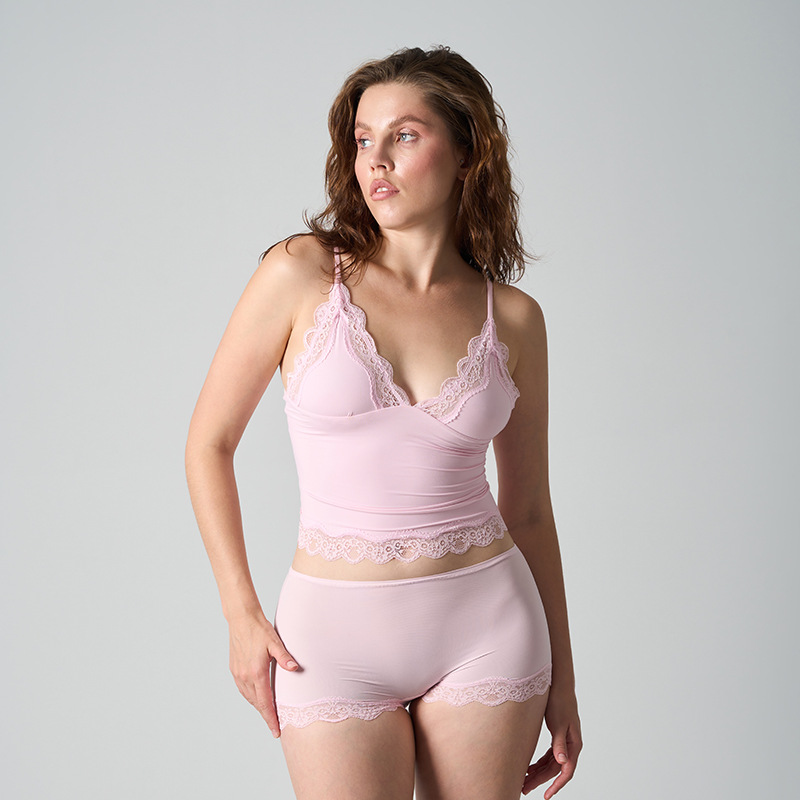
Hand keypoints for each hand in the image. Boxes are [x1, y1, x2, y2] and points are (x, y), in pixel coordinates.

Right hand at [228, 613, 298, 737]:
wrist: (241, 619)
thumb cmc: (260, 629)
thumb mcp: (275, 642)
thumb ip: (284, 657)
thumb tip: (295, 668)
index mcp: (256, 672)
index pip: (265, 702)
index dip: (271, 718)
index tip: (276, 731)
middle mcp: (245, 676)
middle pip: (256, 703)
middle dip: (266, 715)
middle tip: (275, 726)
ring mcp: (238, 673)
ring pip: (248, 697)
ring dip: (258, 706)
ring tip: (268, 714)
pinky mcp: (234, 669)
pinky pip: (243, 689)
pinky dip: (250, 697)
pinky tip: (256, 697)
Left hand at [522, 687, 581, 797]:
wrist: (559, 686)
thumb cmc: (560, 703)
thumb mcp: (558, 724)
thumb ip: (559, 744)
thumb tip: (562, 762)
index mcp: (574, 745)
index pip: (566, 771)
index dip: (556, 785)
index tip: (546, 795)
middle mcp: (571, 746)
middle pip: (555, 769)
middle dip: (541, 781)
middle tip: (525, 788)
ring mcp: (564, 742)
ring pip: (551, 764)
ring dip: (538, 772)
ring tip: (524, 780)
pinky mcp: (557, 737)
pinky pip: (549, 756)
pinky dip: (539, 762)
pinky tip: (530, 767)